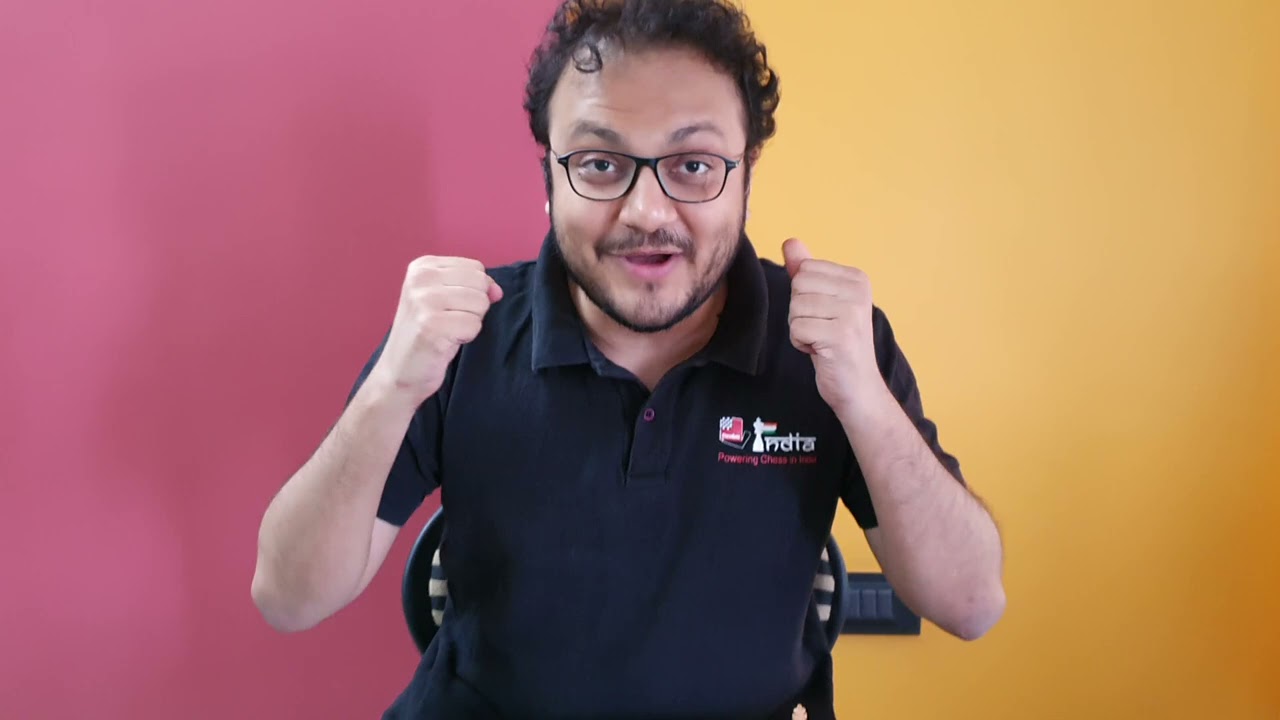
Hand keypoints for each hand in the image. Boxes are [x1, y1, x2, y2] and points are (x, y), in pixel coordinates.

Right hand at [371, 256, 502, 403]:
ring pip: (480, 303)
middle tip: (450, 320)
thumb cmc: (427, 333)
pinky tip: (446, 341)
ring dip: (470, 322)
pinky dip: (466, 337)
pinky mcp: (432, 325)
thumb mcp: (444, 298)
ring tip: (448, 330)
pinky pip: (474, 325)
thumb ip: (473, 287)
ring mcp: (424, 301)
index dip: (475, 290)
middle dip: (474, 306)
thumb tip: (497, 291)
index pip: (476, 267)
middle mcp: (421, 278)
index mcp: (423, 266)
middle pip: (480, 283)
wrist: (401, 370)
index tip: (452, 306)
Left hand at [783, 238, 880, 415]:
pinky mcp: (840, 335)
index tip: (824, 315)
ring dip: (800, 329)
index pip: (804, 270)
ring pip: (796, 308)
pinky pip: (797, 329)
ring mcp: (852, 313)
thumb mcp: (823, 302)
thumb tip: (790, 243)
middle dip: (800, 312)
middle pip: (798, 286)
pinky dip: (801, 344)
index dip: (804, 296)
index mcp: (857, 278)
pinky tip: (821, 351)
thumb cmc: (837, 343)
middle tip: (822, 329)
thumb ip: (806, 271)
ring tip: (822, 340)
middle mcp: (858, 291)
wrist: (858, 387)